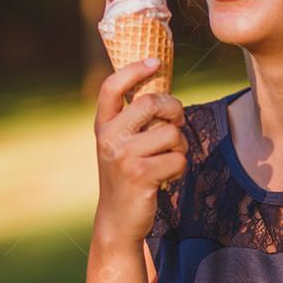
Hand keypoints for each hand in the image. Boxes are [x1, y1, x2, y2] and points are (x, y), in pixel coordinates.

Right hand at [93, 58, 187, 244]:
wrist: (117, 220)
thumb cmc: (126, 175)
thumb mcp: (121, 144)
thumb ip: (133, 120)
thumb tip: (161, 91)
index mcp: (103, 126)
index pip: (111, 87)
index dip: (134, 69)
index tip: (155, 62)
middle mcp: (109, 138)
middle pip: (151, 102)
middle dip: (174, 108)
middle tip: (177, 120)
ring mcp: (123, 156)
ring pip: (171, 133)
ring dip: (179, 145)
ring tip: (167, 159)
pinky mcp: (141, 175)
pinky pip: (178, 158)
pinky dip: (179, 167)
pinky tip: (167, 177)